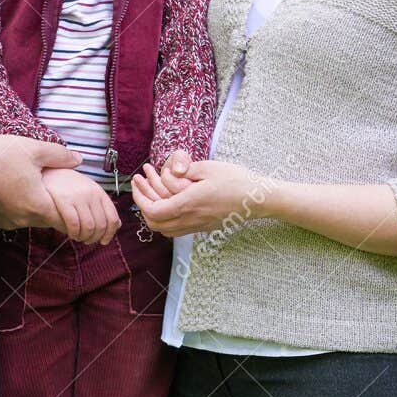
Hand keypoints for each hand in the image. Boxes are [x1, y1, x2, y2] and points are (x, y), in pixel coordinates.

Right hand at [0, 135, 80, 230]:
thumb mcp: (33, 149)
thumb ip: (59, 155)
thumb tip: (78, 159)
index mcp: (39, 205)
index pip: (65, 218)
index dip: (70, 208)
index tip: (70, 198)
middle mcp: (24, 219)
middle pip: (47, 217)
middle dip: (51, 204)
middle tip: (50, 187)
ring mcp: (7, 221)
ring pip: (29, 217)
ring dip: (32, 205)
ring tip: (29, 186)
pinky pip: (12, 216)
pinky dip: (16, 206)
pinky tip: (11, 190)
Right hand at [41, 168, 119, 244]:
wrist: (48, 171)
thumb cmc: (69, 185)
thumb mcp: (89, 192)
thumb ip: (102, 208)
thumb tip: (117, 225)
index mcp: (100, 193)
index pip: (112, 218)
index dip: (110, 234)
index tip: (104, 241)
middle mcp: (92, 194)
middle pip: (101, 225)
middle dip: (95, 238)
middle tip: (87, 241)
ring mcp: (78, 197)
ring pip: (88, 226)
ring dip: (84, 237)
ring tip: (78, 237)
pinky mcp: (64, 200)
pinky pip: (74, 223)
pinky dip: (74, 233)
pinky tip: (71, 233)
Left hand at [131, 159, 269, 237]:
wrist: (258, 199)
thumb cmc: (236, 180)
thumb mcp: (208, 167)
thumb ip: (184, 170)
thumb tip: (169, 172)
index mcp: (189, 203)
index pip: (154, 210)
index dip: (140, 199)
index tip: (137, 183)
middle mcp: (191, 219)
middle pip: (155, 223)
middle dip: (142, 205)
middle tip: (140, 185)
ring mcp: (197, 225)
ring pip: (164, 229)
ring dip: (153, 213)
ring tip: (151, 193)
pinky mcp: (203, 227)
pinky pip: (176, 229)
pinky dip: (166, 218)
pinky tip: (168, 202)